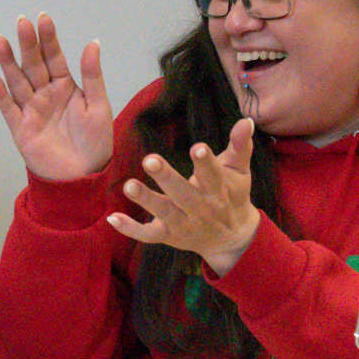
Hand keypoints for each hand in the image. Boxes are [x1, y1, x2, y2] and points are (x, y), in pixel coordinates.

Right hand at [0, 13, 113, 180]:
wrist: (82, 177)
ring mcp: (31, 110)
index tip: (43, 19)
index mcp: (66, 87)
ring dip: (8, 62)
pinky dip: (0, 94)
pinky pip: (8, 109)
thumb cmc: (95, 142)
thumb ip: (92, 75)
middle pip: (33, 65)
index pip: (54, 58)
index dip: (48, 39)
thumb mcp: (99, 106)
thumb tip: (93, 42)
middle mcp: (45, 94)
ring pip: (17, 82)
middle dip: (27, 44)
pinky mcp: (20, 128)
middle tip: (21, 22)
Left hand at [107, 117, 260, 276]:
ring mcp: (184, 224)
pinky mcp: (168, 236)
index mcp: (219, 190)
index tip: (196, 148)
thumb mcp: (239, 171)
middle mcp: (201, 209)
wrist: (232, 239)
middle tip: (150, 160)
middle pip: (183, 194)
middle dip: (167, 178)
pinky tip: (112, 217)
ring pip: (163, 213)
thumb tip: (245, 120)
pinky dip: (130, 229)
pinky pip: (147, 234)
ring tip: (129, 185)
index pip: (213, 176)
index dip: (205, 163)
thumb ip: (240, 146)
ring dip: (146, 200)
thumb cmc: (232, 195)